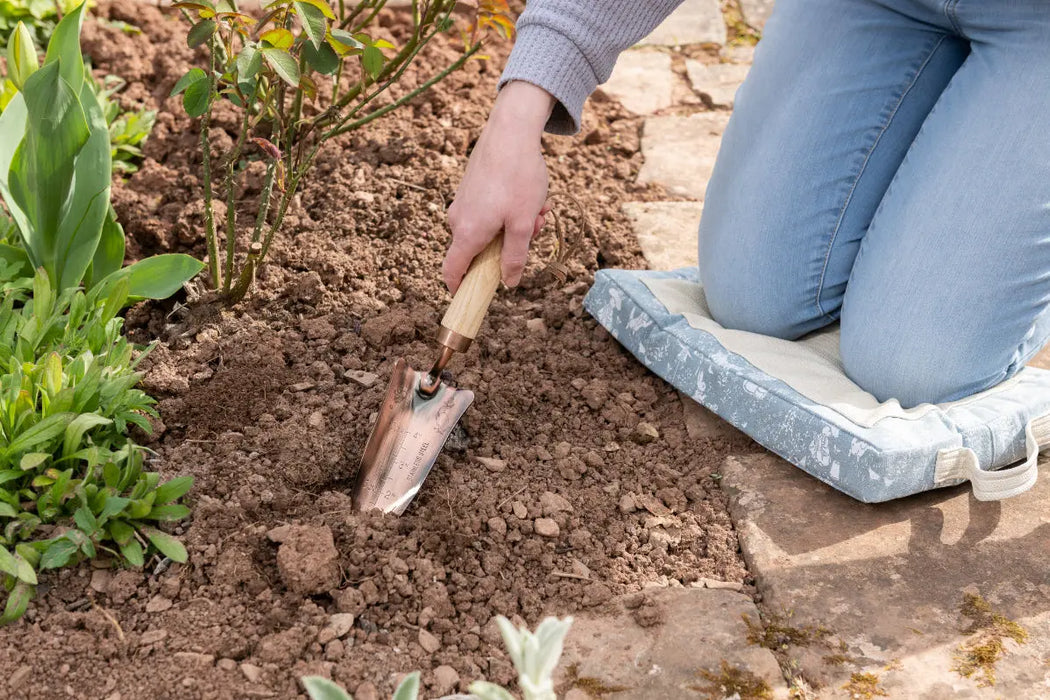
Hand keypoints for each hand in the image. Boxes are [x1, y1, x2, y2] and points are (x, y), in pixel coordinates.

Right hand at [443, 81, 554, 293]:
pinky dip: (508, 208)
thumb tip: (509, 283)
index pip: (452, 271)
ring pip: (489, 228)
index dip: (460, 288)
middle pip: (479, 250)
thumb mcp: (522, 223)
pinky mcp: (470, 189)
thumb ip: (515, 257)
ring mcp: (463, 202)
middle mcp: (458, 219)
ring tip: (537, 205)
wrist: (510, 130)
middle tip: (535, 226)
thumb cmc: (518, 177)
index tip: (471, 297)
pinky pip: (489, 211)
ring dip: (514, 224)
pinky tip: (528, 192)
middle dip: (509, 246)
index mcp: (467, 233)